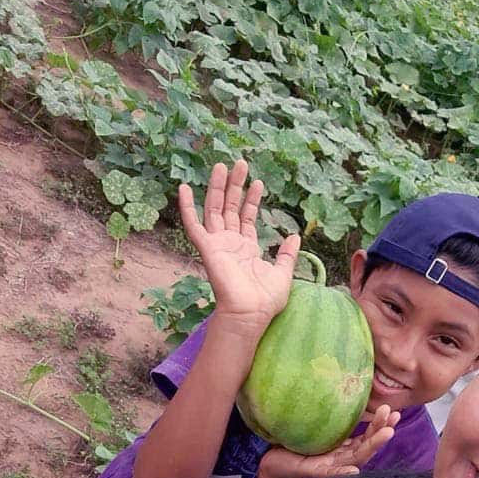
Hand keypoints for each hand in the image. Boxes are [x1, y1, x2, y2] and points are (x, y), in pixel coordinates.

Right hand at [178, 159, 299, 329]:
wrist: (250, 314)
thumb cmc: (265, 301)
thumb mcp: (283, 273)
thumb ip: (287, 254)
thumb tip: (294, 236)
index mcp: (246, 249)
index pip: (246, 217)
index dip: (251, 199)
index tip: (258, 182)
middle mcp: (230, 244)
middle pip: (230, 208)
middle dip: (235, 186)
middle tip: (240, 163)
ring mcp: (217, 245)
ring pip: (214, 209)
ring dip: (217, 188)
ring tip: (222, 165)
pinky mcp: (207, 249)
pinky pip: (193, 225)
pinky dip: (187, 207)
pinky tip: (184, 188)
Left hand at [259, 405, 399, 477]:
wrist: (276, 464)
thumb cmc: (296, 443)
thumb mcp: (317, 426)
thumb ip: (331, 415)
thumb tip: (340, 383)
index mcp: (343, 448)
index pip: (367, 436)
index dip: (381, 424)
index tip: (393, 410)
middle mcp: (341, 458)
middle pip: (367, 446)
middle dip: (382, 431)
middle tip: (394, 415)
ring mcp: (330, 467)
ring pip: (356, 458)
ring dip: (373, 446)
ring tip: (386, 433)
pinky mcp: (315, 473)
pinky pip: (331, 474)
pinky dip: (343, 472)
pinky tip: (354, 470)